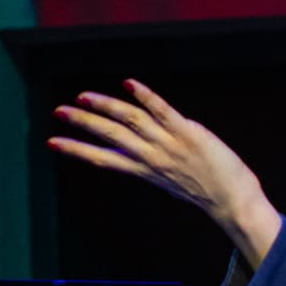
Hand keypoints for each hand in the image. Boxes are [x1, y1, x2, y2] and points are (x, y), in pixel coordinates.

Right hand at [49, 82, 284, 268]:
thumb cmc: (207, 191)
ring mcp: (168, 144)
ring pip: (130, 122)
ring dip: (105, 106)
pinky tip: (129, 83)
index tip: (52, 142)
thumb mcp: (172, 181)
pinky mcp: (188, 133)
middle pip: (110, 137)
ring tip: (84, 96)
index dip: (77, 150)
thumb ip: (154, 164)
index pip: (103, 159)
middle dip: (82, 123)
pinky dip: (145, 96)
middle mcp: (152, 158)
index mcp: (144, 171)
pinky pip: (162, 111)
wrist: (233, 202)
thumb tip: (142, 149)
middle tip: (59, 111)